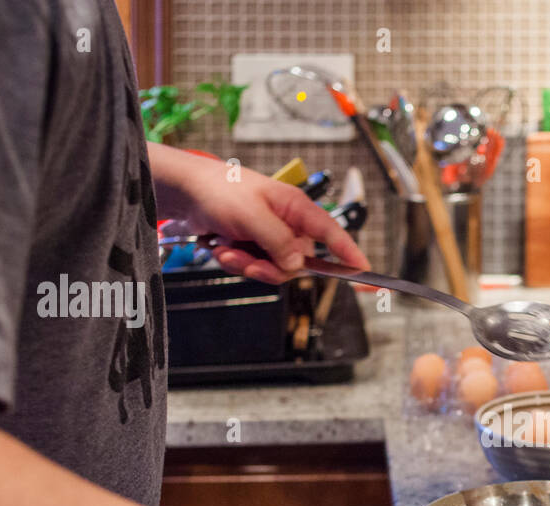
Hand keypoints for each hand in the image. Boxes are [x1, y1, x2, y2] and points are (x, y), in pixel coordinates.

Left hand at [148, 144, 369, 282]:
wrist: (185, 191)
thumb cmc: (219, 190)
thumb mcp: (251, 215)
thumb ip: (278, 241)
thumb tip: (298, 264)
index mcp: (295, 208)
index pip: (331, 233)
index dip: (349, 252)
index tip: (365, 269)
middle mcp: (287, 224)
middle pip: (297, 262)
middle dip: (268, 266)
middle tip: (244, 257)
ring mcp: (270, 236)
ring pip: (274, 269)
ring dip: (247, 264)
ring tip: (227, 247)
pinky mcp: (254, 246)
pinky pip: (255, 268)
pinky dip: (236, 262)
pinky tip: (222, 247)